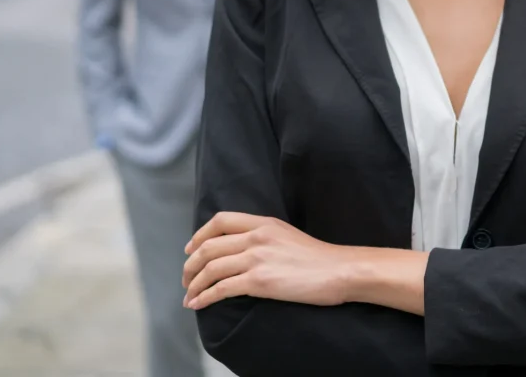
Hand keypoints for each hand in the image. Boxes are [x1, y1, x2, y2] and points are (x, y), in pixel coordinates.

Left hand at [182, 212, 348, 309]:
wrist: (339, 270)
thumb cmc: (318, 258)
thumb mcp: (287, 235)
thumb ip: (264, 237)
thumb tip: (241, 250)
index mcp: (264, 223)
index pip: (220, 220)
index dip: (199, 235)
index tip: (190, 249)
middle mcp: (257, 236)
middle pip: (209, 247)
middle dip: (190, 265)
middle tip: (186, 279)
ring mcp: (257, 258)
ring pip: (210, 268)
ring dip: (194, 284)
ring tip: (189, 296)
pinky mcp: (259, 281)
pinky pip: (221, 289)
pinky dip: (204, 297)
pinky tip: (198, 304)